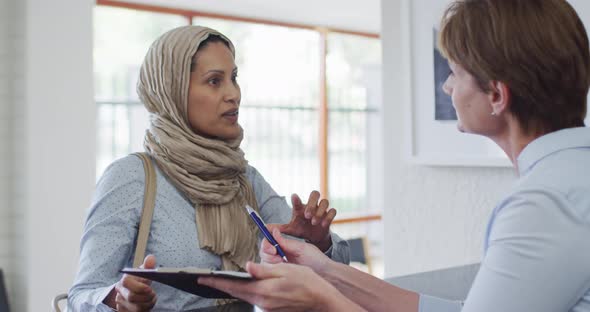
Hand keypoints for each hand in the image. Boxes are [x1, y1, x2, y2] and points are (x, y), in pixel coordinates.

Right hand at [105, 255, 156, 311]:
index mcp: (124, 281)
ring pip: (136, 308)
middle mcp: (120, 293)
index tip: (149, 288)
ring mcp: (122, 304)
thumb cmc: (139, 280)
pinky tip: (148, 304)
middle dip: (145, 296)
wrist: (131, 292)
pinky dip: (146, 309)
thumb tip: (151, 258)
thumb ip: (148, 266)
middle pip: (131, 297)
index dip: (139, 286)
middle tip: (152, 294)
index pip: (126, 282)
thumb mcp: (143, 272)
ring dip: (148, 304)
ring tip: (152, 298)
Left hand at [198, 262, 347, 311]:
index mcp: (263, 291)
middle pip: (236, 292)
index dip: (216, 282)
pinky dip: (245, 292)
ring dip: (232, 288)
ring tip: (219, 281)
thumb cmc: (307, 281)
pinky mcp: (272, 308)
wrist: (321, 300)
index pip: (234, 286)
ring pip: (244, 296)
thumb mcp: (286, 269)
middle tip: (204, 279)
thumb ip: (264, 269)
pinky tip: (242, 286)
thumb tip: (246, 266)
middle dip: (220, 285)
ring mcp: (267, 307)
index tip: (201, 278)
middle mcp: (262, 302)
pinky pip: (253, 299)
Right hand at [261, 228, 330, 273]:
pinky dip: (273, 271)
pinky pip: (270, 274)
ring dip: (271, 263)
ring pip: (264, 263)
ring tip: (283, 264)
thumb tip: (273, 230)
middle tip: (279, 258)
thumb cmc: (316, 260)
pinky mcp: (281, 276)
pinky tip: (283, 271)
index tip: (273, 248)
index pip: (269, 242)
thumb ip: (286, 242)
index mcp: (285, 247)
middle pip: (264, 252)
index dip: (267, 244)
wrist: (326, 275)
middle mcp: (280, 256)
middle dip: (268, 254)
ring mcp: (280, 267)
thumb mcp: (301, 248)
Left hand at [270, 191, 335, 251]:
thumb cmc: (301, 229)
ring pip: (325, 202)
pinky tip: (323, 224)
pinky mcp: (330, 216)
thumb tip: (265, 228)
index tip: (293, 196)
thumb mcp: (290, 229)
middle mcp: (312, 205)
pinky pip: (333, 211)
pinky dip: (328, 217)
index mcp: (300, 208)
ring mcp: (322, 209)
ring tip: (314, 222)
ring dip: (319, 212)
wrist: (314, 237)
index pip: (297, 200)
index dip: (296, 198)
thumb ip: (279, 228)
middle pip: (315, 193)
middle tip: (307, 215)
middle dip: (311, 203)